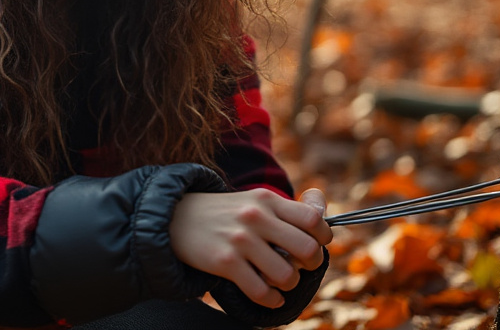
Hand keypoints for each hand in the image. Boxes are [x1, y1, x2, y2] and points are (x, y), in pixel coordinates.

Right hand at [169, 187, 331, 308]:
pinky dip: (271, 300)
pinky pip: (262, 291)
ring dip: (289, 284)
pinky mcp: (225, 262)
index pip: (312, 219)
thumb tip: (320, 204)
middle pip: (307, 249)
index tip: (317, 244)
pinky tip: (269, 296)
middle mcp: (255, 217)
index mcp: (266, 199)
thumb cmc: (224, 213)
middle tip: (302, 266)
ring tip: (281, 281)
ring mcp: (240, 240)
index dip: (323, 237)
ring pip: (286, 275)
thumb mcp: (254, 200)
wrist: (176, 217)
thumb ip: (287, 206)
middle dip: (312, 264)